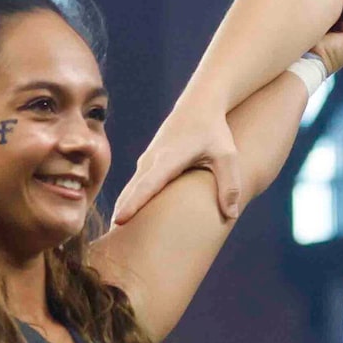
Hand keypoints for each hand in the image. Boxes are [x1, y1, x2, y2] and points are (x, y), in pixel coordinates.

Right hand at [113, 98, 241, 227]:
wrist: (199, 104)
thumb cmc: (215, 130)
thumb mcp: (228, 156)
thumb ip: (230, 185)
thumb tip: (232, 216)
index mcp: (169, 158)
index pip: (149, 184)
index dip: (134, 202)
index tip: (120, 219)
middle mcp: (153, 159)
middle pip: (133, 190)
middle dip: (122, 212)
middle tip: (111, 238)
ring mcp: (148, 160)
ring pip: (132, 188)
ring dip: (123, 208)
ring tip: (114, 234)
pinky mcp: (148, 163)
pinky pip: (136, 185)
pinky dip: (129, 200)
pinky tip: (125, 218)